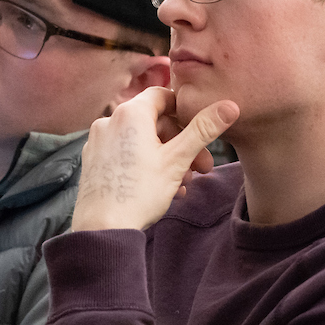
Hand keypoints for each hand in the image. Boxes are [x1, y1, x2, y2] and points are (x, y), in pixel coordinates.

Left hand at [70, 87, 238, 231]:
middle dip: (182, 144)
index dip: (185, 111)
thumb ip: (204, 130)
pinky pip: (127, 154)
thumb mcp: (178, 160)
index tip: (200, 130)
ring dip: (168, 158)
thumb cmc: (140, 193)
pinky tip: (165, 189)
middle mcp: (109, 121)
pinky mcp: (94, 161)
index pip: (163, 96)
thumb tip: (230, 106)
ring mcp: (99, 141)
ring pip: (142, 141)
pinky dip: (147, 165)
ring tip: (184, 183)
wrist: (102, 228)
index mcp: (130, 114)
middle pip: (155, 122)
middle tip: (202, 167)